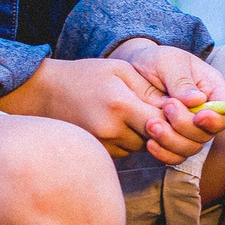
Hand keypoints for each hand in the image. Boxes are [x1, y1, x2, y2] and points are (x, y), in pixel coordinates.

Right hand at [0, 55, 166, 156]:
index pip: (164, 119)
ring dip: (145, 132)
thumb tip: (180, 105)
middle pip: (156, 136)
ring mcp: (103, 145)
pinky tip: (118, 122)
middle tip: (157, 106)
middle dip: (162, 123)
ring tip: (131, 111)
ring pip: (142, 145)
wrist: (44, 93)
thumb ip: (150, 89)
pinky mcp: (99, 153)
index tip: (178, 105)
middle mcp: (111, 130)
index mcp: (120, 105)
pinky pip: (127, 150)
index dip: (176, 114)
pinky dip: (129, 139)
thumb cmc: (85, 76)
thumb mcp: (120, 71)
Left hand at [109, 39, 224, 163]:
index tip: (198, 116)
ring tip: (151, 123)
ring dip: (171, 140)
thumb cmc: (156, 61)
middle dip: (186, 126)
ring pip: (191, 148)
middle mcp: (204, 113)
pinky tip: (150, 142)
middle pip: (208, 134)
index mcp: (212, 91)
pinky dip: (163, 153)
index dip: (216, 120)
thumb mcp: (169, 62)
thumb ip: (181, 80)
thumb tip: (197, 100)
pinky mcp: (171, 139)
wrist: (134, 71)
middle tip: (166, 106)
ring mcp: (188, 129)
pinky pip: (174, 156)